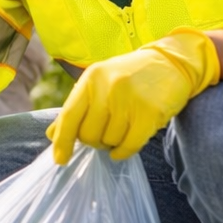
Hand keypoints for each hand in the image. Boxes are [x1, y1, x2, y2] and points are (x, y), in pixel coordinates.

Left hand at [48, 28, 219, 163]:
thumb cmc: (129, 76)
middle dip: (94, 141)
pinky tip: (123, 147)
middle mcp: (108, 88)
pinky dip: (123, 152)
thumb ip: (75, 108)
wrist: (170, 63)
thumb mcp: (99, 84)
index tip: (60, 159)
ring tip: (121, 129)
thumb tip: (52, 135)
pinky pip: (129, 146)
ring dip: (112, 143)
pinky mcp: (149, 113)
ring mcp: (129, 99)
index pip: (69, 116)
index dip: (63, 141)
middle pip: (89, 134)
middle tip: (105, 133)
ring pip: (109, 141)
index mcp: (91, 79)